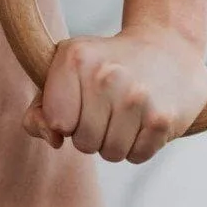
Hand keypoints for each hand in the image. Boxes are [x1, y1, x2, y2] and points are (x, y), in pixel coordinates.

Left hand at [22, 26, 206, 162]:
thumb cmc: (102, 68)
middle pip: (83, 142)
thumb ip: (39, 111)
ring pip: (111, 154)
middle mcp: (106, 75)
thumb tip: (53, 140)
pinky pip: (136, 157)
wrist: (167, 50)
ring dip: (114, 143)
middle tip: (104, 110)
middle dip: (90, 134)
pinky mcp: (163, 118)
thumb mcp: (64, 74)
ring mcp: (137, 97)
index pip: (56, 120)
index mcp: (74, 57)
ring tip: (123, 114)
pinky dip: (137, 146)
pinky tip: (143, 120)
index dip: (64, 119)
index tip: (77, 104)